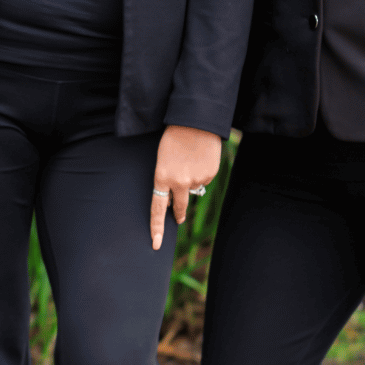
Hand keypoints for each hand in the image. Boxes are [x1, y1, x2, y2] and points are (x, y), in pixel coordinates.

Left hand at [149, 125, 221, 249]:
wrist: (196, 121)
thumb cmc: (174, 137)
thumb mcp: (162, 159)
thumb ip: (166, 180)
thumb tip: (175, 199)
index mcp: (162, 177)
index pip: (157, 209)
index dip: (156, 227)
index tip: (155, 243)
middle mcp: (179, 182)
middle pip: (179, 207)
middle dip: (178, 214)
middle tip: (178, 220)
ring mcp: (196, 180)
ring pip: (193, 190)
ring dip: (191, 182)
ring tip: (190, 161)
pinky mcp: (210, 174)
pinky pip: (204, 179)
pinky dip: (202, 172)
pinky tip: (200, 158)